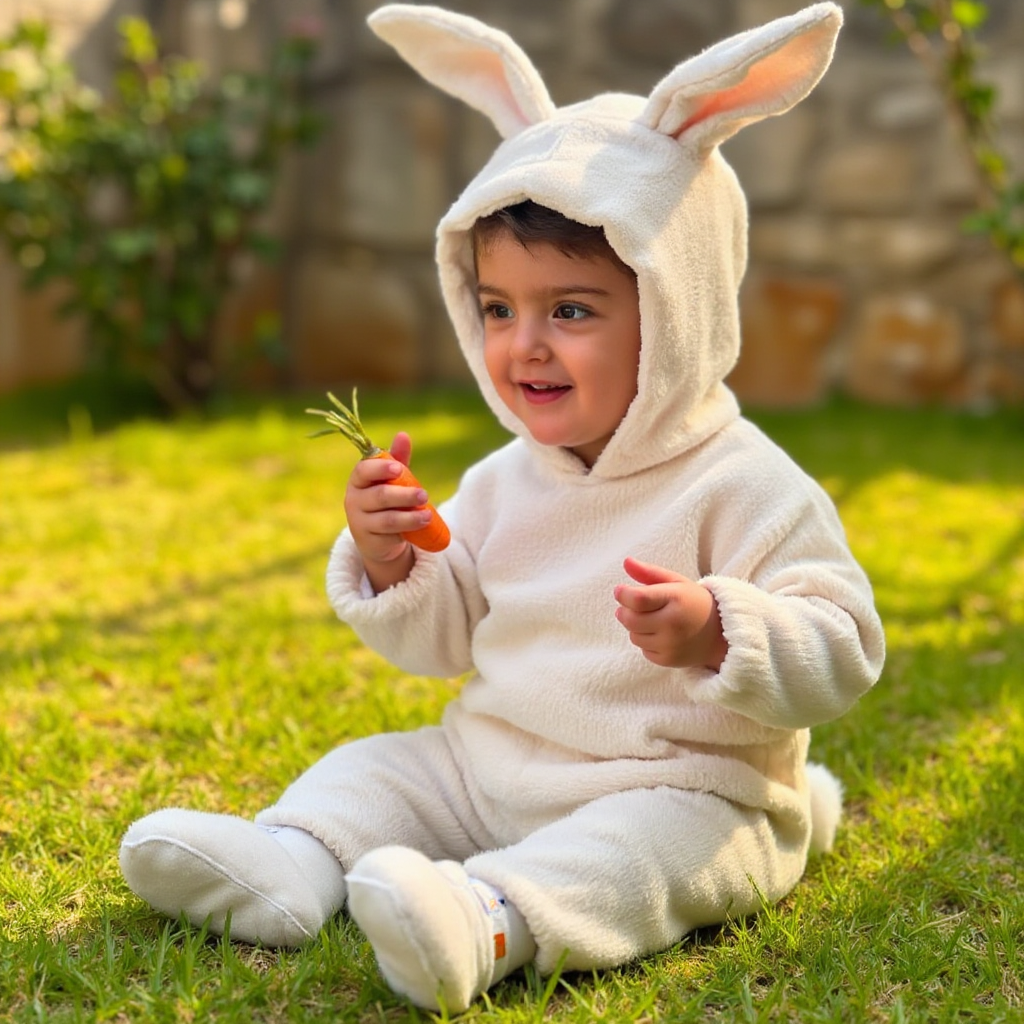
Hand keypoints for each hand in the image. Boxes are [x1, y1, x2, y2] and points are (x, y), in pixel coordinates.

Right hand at [344, 431, 424, 589]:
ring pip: (387, 519)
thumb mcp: (391, 479)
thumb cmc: (385, 500)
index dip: (380, 468)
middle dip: (403, 495)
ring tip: (428, 514)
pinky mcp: (369, 541)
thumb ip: (397, 459)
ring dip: (409, 517)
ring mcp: (360, 522)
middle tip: (424, 494)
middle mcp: (354, 500)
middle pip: (379, 496)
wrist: (378, 537)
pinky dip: (406, 530)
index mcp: (358, 480)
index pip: (364, 471)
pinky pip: (389, 535)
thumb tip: (403, 435)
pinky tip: (421, 526)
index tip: (399, 468)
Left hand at [614, 557, 727, 669]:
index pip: (638, 599)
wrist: (721, 635)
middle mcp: (673, 624)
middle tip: (630, 606)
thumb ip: (650, 572)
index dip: (623, 594)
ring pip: (634, 636)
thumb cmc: (694, 603)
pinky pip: (643, 650)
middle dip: (624, 611)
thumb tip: (626, 561)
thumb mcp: (677, 583)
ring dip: (635, 627)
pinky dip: (646, 641)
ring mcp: (671, 645)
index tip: (620, 590)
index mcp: (677, 599)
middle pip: (630, 619)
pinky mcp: (668, 661)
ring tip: (651, 619)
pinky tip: (660, 634)